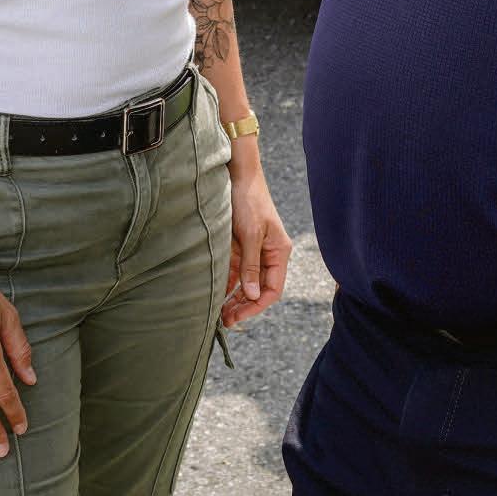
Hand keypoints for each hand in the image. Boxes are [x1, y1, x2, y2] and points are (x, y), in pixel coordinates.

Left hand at [223, 161, 291, 327]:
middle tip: (226, 320)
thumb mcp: (251, 234)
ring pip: (246, 283)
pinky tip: (217, 296)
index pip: (273, 289)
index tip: (239, 316)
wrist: (237, 175)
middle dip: (244, 306)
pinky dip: (227, 284)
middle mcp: (268, 255)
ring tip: (220, 314)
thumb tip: (253, 295)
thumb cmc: (250, 201)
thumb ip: (252, 265)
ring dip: (234, 298)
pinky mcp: (239, 247)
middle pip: (259, 289)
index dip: (257, 305)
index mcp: (279, 252)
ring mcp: (253, 251)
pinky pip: (234, 272)